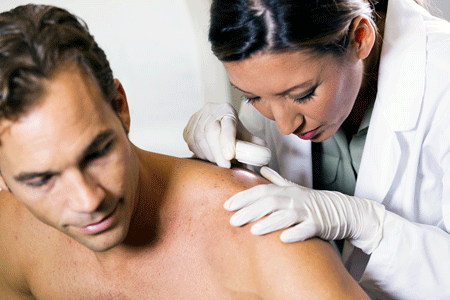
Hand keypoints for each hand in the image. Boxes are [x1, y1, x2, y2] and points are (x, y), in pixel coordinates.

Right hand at [183, 102, 262, 167]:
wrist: (214, 118)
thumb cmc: (231, 127)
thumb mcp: (243, 132)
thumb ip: (252, 141)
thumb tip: (263, 150)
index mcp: (227, 110)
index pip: (228, 124)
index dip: (228, 140)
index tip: (230, 156)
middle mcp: (210, 111)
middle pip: (211, 132)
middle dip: (217, 152)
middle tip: (225, 166)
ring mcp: (196, 118)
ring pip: (199, 139)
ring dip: (210, 155)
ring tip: (219, 163)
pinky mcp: (187, 128)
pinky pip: (191, 144)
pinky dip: (201, 154)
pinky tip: (209, 157)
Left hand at [224, 167, 385, 253]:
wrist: (341, 209)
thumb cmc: (313, 201)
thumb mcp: (293, 188)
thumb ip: (276, 181)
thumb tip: (262, 170)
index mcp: (286, 191)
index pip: (261, 191)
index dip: (244, 197)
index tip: (227, 205)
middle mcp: (294, 199)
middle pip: (270, 202)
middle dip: (250, 211)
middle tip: (232, 220)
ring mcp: (306, 212)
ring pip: (286, 215)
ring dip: (269, 222)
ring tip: (253, 231)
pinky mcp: (318, 225)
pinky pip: (307, 229)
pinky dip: (296, 233)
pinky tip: (284, 239)